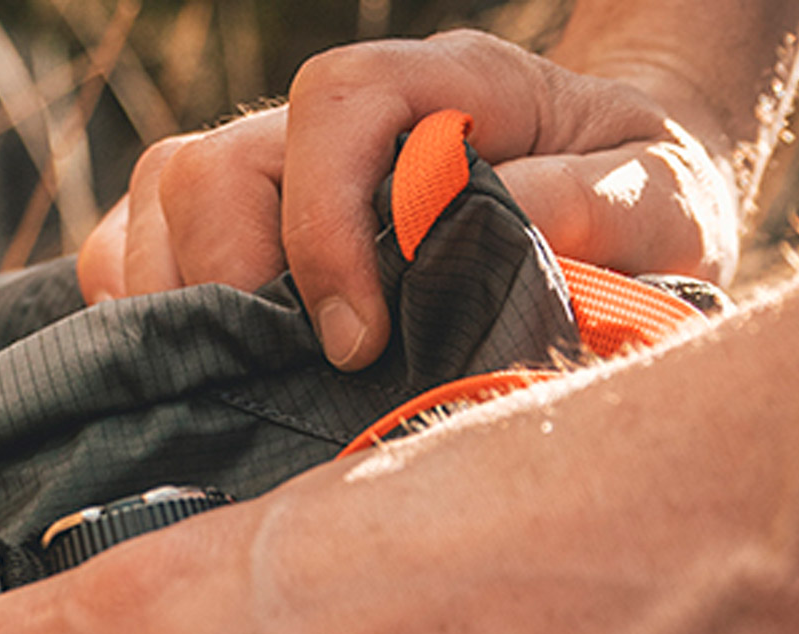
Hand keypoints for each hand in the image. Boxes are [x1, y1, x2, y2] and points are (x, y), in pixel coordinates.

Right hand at [75, 31, 744, 369]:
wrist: (622, 202)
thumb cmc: (640, 204)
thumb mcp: (664, 203)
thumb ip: (602, 208)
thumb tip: (512, 229)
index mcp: (447, 89)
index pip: (339, 102)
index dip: (324, 215)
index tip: (355, 337)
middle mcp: (345, 124)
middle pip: (217, 156)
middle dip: (228, 274)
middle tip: (291, 372)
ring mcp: (281, 174)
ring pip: (162, 196)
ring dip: (175, 297)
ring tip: (237, 378)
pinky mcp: (242, 232)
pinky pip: (135, 247)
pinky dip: (140, 307)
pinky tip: (193, 368)